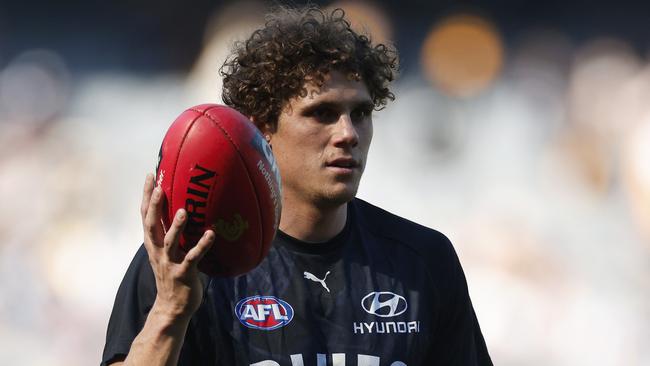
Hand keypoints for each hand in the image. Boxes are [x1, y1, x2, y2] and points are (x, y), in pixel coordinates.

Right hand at [140, 173, 214, 320]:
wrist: (172, 307)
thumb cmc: (173, 275)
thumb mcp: (168, 252)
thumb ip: (172, 233)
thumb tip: (184, 210)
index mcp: (153, 243)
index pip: (146, 215)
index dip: (148, 196)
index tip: (151, 175)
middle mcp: (158, 251)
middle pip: (152, 225)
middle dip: (155, 206)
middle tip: (161, 187)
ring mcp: (169, 263)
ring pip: (171, 242)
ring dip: (177, 226)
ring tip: (185, 211)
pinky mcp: (183, 274)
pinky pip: (193, 258)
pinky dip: (202, 246)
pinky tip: (212, 234)